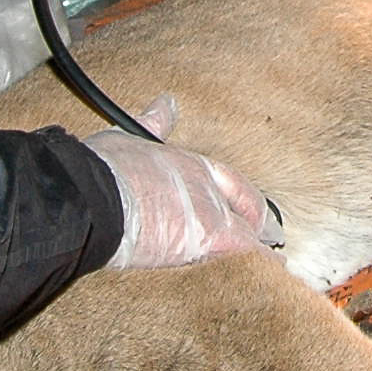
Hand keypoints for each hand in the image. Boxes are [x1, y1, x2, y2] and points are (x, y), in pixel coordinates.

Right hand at [83, 95, 273, 268]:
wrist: (96, 198)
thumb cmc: (105, 170)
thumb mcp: (130, 137)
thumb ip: (154, 123)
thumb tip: (166, 104)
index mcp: (188, 163)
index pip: (226, 179)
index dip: (240, 194)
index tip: (249, 204)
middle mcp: (206, 186)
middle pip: (244, 204)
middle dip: (256, 217)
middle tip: (270, 230)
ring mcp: (211, 213)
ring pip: (247, 232)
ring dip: (257, 244)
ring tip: (272, 257)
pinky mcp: (210, 239)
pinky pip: (247, 251)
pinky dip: (262, 259)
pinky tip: (275, 267)